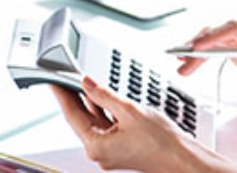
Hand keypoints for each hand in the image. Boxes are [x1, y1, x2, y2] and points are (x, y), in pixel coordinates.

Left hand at [51, 76, 193, 170]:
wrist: (182, 158)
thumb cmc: (161, 142)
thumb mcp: (128, 111)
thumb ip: (103, 95)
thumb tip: (86, 83)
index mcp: (96, 145)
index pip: (71, 114)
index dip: (62, 94)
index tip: (53, 80)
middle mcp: (99, 152)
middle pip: (80, 118)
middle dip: (73, 97)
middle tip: (64, 77)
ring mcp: (109, 151)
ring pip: (93, 121)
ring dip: (89, 103)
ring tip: (80, 83)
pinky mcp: (119, 148)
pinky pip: (105, 126)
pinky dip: (102, 111)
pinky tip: (101, 98)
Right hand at [176, 21, 236, 103]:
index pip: (233, 29)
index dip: (214, 37)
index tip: (198, 48)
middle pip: (219, 32)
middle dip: (199, 44)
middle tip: (182, 59)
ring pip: (214, 38)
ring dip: (196, 49)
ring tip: (181, 63)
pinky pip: (215, 46)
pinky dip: (202, 53)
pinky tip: (189, 60)